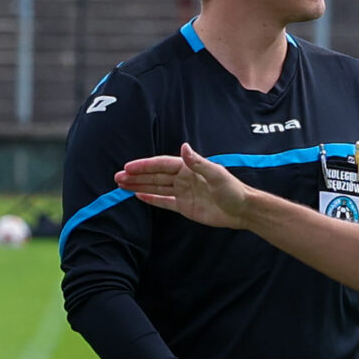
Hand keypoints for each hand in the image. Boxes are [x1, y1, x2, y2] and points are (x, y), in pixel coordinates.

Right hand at [115, 143, 259, 229]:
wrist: (242, 210)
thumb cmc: (232, 189)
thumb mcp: (216, 174)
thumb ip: (198, 162)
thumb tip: (183, 147)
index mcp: (188, 168)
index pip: (161, 165)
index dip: (144, 166)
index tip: (128, 167)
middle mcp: (183, 179)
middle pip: (155, 176)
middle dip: (136, 176)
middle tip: (117, 177)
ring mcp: (182, 193)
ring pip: (156, 188)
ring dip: (139, 186)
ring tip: (121, 186)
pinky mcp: (184, 207)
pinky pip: (164, 202)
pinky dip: (151, 199)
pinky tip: (138, 196)